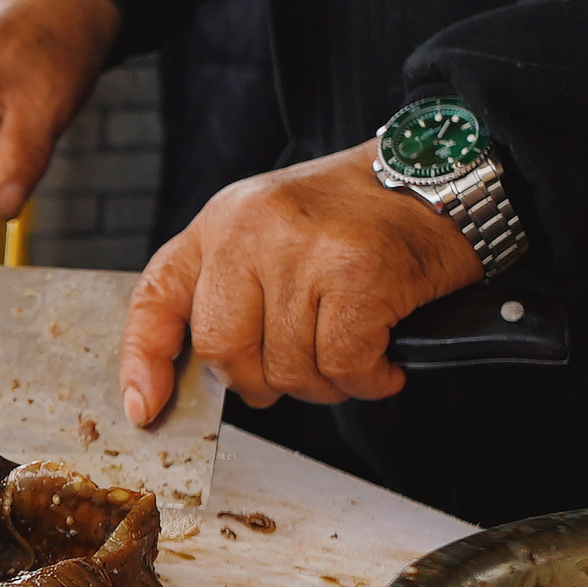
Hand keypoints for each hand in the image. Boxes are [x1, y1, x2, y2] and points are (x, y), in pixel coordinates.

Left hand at [120, 143, 480, 425]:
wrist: (444, 178)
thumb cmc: (362, 217)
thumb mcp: (276, 232)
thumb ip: (235, 289)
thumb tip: (208, 375)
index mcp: (223, 221)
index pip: (158, 297)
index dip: (143, 361)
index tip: (146, 409)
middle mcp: (252, 229)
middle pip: (223, 352)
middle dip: (264, 383)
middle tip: (305, 369)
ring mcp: (303, 251)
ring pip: (287, 369)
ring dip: (327, 383)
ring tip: (355, 352)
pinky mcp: (357, 275)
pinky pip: (342, 367)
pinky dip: (367, 380)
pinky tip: (385, 361)